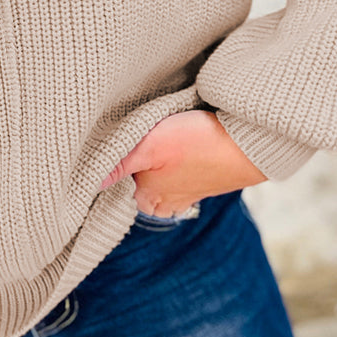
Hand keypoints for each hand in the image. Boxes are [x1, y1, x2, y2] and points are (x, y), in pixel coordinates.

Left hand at [99, 109, 265, 216]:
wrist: (250, 141)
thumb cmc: (198, 143)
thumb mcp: (149, 147)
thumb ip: (117, 163)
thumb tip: (86, 182)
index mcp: (148, 201)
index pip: (115, 181)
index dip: (112, 160)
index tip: (116, 141)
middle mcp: (165, 202)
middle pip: (136, 175)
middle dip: (134, 156)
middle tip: (141, 133)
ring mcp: (184, 190)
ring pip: (157, 169)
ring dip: (156, 152)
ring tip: (164, 135)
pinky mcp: (201, 176)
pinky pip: (178, 165)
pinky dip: (176, 153)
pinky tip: (180, 139)